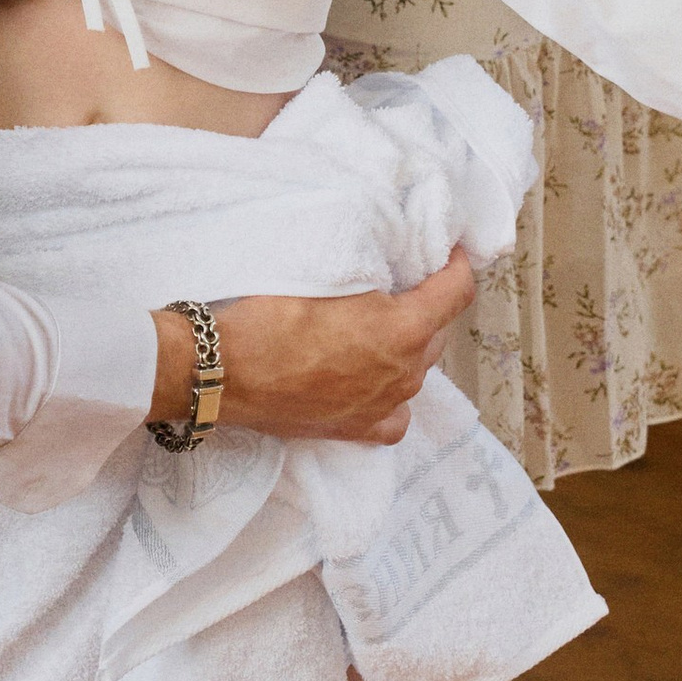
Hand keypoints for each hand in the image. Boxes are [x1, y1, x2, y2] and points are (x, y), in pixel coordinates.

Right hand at [151, 251, 475, 448]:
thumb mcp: (327, 273)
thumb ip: (370, 270)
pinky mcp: (355, 429)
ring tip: (376, 329)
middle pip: (437, 331)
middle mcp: (404, 372)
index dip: (458, 265)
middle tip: (398, 285)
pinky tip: (373, 382)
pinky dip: (390, 395)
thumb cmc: (268, 314)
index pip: (457, 292)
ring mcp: (382, 405)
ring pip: (415, 370)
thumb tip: (387, 262)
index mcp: (404, 329)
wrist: (223, 368)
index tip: (450, 252)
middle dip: (426, 306)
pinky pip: (393, 415)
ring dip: (406, 347)